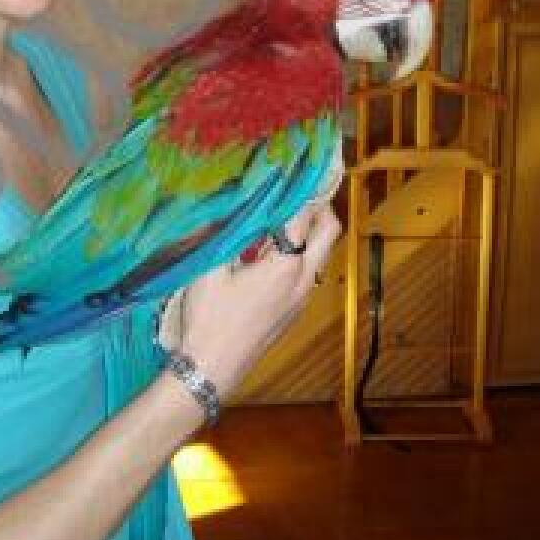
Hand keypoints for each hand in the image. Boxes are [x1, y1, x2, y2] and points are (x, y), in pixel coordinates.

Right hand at [175, 201, 340, 401]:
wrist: (212, 370)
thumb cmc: (209, 319)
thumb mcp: (208, 270)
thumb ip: (223, 233)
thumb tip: (227, 203)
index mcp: (285, 266)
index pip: (304, 215)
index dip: (299, 189)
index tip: (291, 169)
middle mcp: (303, 280)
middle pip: (330, 232)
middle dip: (319, 207)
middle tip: (296, 190)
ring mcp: (302, 299)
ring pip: (321, 254)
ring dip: (310, 232)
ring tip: (279, 217)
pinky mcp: (294, 312)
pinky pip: (308, 272)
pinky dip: (300, 253)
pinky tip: (268, 252)